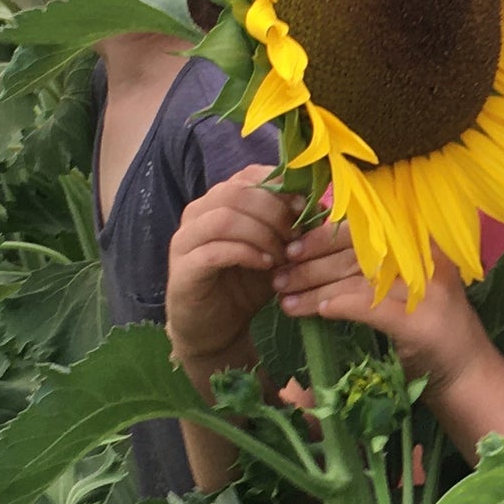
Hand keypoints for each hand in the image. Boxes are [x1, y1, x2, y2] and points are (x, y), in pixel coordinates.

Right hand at [164, 165, 288, 376]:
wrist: (217, 328)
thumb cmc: (247, 283)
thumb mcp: (275, 248)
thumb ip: (290, 225)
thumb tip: (320, 203)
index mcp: (218, 200)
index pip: (247, 175)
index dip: (280, 187)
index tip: (305, 207)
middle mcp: (197, 213)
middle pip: (236, 193)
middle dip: (274, 212)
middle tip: (296, 236)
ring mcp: (185, 239)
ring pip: (224, 218)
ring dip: (262, 234)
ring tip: (283, 254)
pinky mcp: (184, 268)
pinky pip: (215, 251)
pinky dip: (246, 254)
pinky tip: (266, 265)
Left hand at [272, 219, 486, 380]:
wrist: (467, 374)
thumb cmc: (430, 329)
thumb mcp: (406, 286)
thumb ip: (373, 265)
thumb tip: (315, 245)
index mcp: (424, 243)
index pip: (365, 228)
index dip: (324, 235)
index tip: (292, 245)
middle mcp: (428, 261)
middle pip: (357, 253)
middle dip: (311, 264)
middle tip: (278, 275)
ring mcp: (427, 292)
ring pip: (356, 281)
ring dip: (314, 290)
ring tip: (284, 300)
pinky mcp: (420, 324)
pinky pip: (368, 307)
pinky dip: (338, 307)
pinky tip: (315, 311)